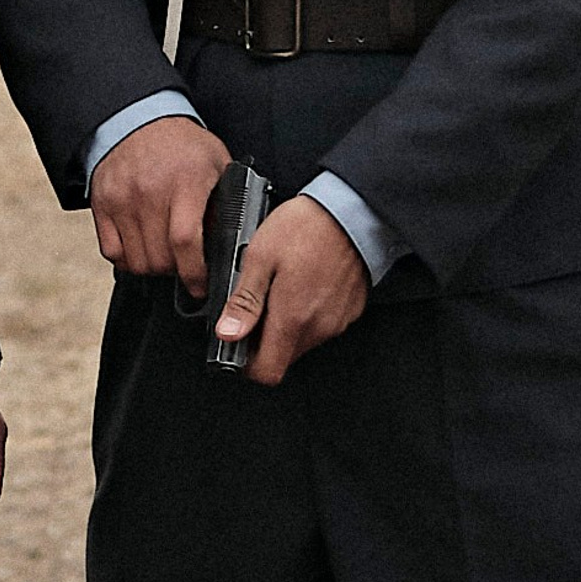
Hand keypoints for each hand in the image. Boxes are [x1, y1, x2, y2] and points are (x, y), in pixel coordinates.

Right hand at [90, 115, 232, 286]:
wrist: (137, 120)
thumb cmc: (182, 145)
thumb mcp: (216, 162)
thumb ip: (227, 200)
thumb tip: (236, 242)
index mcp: (185, 183)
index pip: (185, 241)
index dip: (194, 273)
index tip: (200, 286)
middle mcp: (150, 192)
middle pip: (159, 258)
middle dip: (175, 271)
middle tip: (184, 264)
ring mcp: (122, 199)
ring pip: (136, 261)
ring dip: (153, 267)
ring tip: (163, 255)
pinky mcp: (102, 204)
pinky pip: (111, 252)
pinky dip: (126, 259)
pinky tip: (140, 248)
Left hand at [212, 197, 369, 383]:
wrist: (353, 209)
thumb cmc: (307, 227)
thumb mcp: (260, 257)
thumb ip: (244, 302)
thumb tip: (228, 334)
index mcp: (292, 319)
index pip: (267, 372)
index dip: (248, 365)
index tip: (239, 343)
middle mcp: (318, 327)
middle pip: (284, 357)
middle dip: (265, 340)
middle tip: (258, 303)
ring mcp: (337, 321)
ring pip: (303, 341)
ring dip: (287, 324)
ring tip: (281, 286)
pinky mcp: (350, 311)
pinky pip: (322, 324)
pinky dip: (309, 313)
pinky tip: (303, 283)